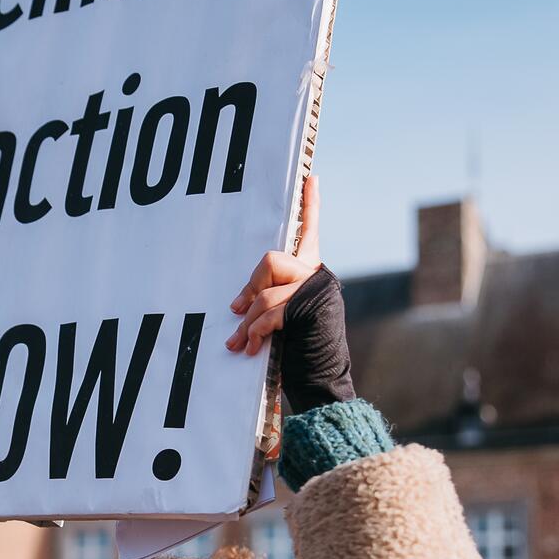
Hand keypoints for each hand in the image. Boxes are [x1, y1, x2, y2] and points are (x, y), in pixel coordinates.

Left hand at [226, 174, 322, 356]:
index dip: (311, 203)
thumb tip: (237, 304)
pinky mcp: (312, 308)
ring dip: (248, 323)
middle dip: (248, 290)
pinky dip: (256, 331)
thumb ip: (268, 300)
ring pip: (266, 293)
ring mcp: (317, 291)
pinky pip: (271, 312)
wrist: (322, 381)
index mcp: (312, 273)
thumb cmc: (299, 352)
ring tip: (241, 343)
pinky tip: (251, 347)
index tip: (311, 176)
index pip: (310, 231)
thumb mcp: (280, 319)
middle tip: (236, 314)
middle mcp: (318, 276)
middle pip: (270, 261)